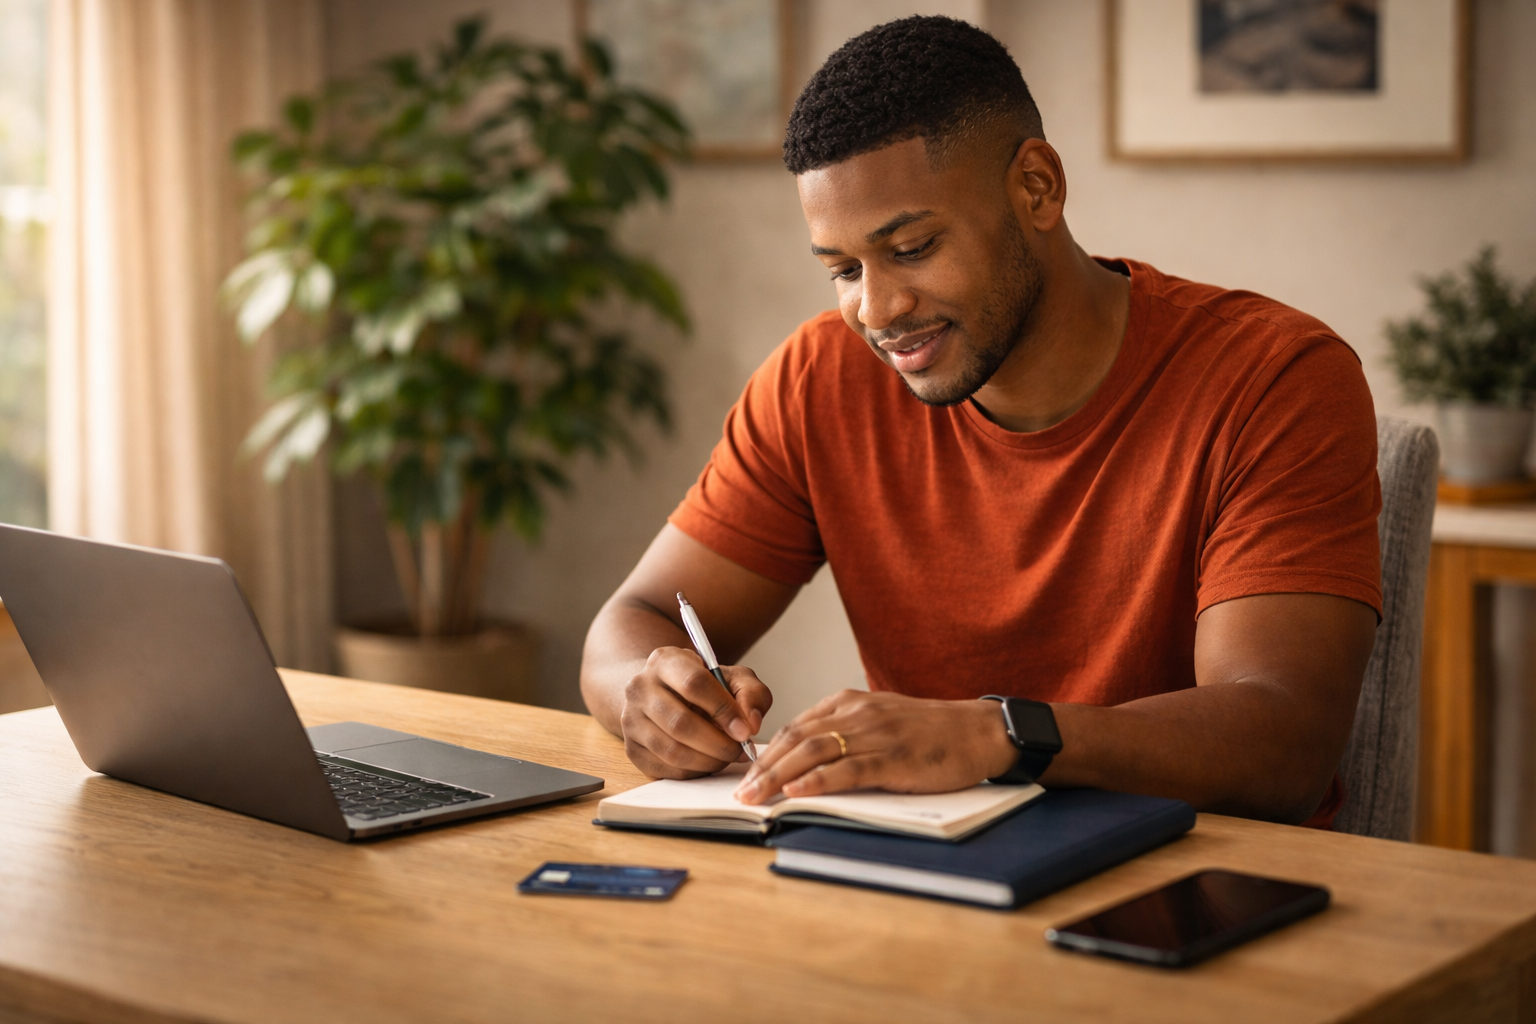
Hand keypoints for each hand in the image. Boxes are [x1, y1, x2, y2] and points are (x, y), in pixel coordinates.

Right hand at [619, 646, 772, 779]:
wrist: (664, 694)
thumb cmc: (703, 687)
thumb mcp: (732, 678)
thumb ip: (751, 694)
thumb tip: (751, 724)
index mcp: (665, 661)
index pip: (694, 683)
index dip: (723, 710)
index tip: (745, 731)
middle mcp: (640, 687)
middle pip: (680, 722)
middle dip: (718, 743)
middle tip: (740, 750)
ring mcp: (631, 719)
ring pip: (672, 751)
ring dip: (708, 761)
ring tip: (727, 756)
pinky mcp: (631, 748)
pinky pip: (666, 769)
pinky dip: (694, 772)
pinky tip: (708, 762)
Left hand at [733, 690, 1016, 803]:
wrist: (979, 731)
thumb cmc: (931, 732)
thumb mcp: (880, 722)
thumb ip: (845, 733)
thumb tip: (805, 761)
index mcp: (849, 704)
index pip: (795, 726)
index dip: (766, 751)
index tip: (745, 773)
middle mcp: (857, 714)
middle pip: (796, 738)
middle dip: (763, 767)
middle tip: (739, 791)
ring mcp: (875, 734)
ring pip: (814, 752)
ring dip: (779, 776)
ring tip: (756, 796)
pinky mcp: (894, 758)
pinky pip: (849, 769)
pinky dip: (819, 780)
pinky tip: (797, 792)